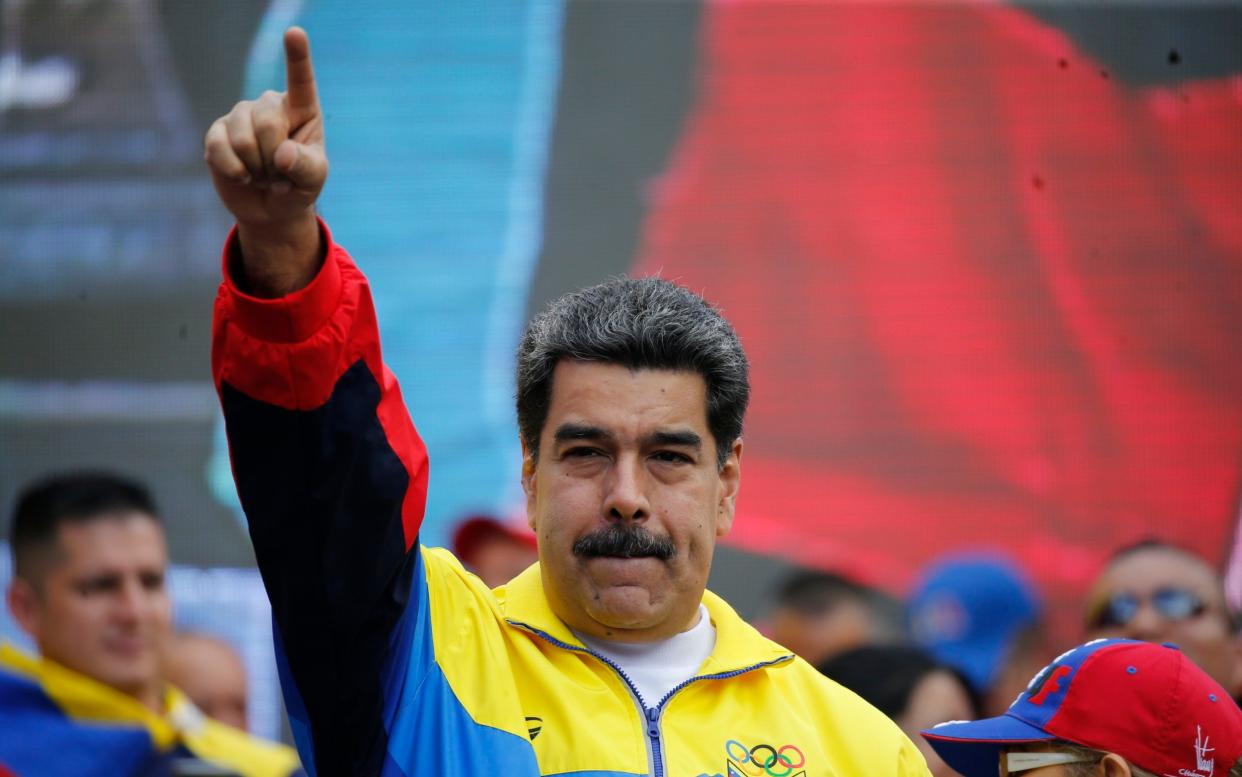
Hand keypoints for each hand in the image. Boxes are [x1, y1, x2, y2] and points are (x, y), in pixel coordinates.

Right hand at [204, 27, 326, 295]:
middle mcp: (269, 105)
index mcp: (301, 109)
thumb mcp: (313, 180)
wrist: (270, 208)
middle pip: (268, 123)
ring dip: (256, 169)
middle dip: (274, 160)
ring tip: (264, 176)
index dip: (297, 56)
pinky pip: (220, 150)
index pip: (300, 80)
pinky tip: (243, 176)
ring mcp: (240, 116)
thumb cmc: (298, 187)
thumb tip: (282, 154)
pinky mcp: (216, 133)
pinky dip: (235, 171)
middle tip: (281, 176)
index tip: (295, 33)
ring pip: (243, 139)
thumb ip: (305, 167)